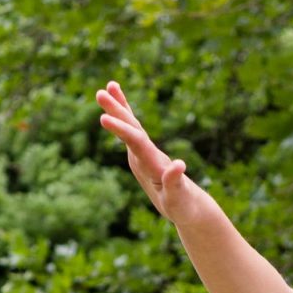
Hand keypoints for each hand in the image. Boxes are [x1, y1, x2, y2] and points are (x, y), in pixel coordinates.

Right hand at [96, 83, 215, 225]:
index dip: (121, 130)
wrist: (191, 205)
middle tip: (100, 93)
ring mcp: (147, 152)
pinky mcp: (144, 155)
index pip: (136, 142)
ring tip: (108, 86)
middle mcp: (150, 153)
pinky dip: (125, 119)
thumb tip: (179, 165)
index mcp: (154, 162)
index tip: (103, 119)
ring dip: (120, 107)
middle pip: (133, 127)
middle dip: (118, 111)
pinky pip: (132, 133)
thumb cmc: (184, 206)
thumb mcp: (177, 198)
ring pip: (132, 125)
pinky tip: (116, 110)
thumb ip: (175, 182)